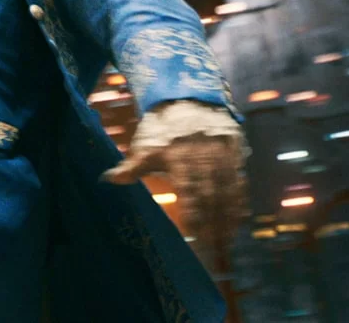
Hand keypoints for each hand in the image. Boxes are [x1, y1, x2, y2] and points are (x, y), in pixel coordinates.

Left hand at [102, 107, 247, 268]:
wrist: (190, 98)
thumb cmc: (163, 126)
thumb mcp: (146, 144)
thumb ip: (132, 166)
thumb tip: (109, 179)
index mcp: (181, 158)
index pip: (189, 192)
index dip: (194, 214)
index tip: (194, 236)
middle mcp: (204, 160)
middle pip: (211, 197)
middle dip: (213, 224)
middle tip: (214, 249)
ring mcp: (222, 159)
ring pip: (227, 193)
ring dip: (228, 219)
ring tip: (227, 242)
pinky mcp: (233, 157)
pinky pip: (238, 183)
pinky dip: (239, 203)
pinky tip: (238, 222)